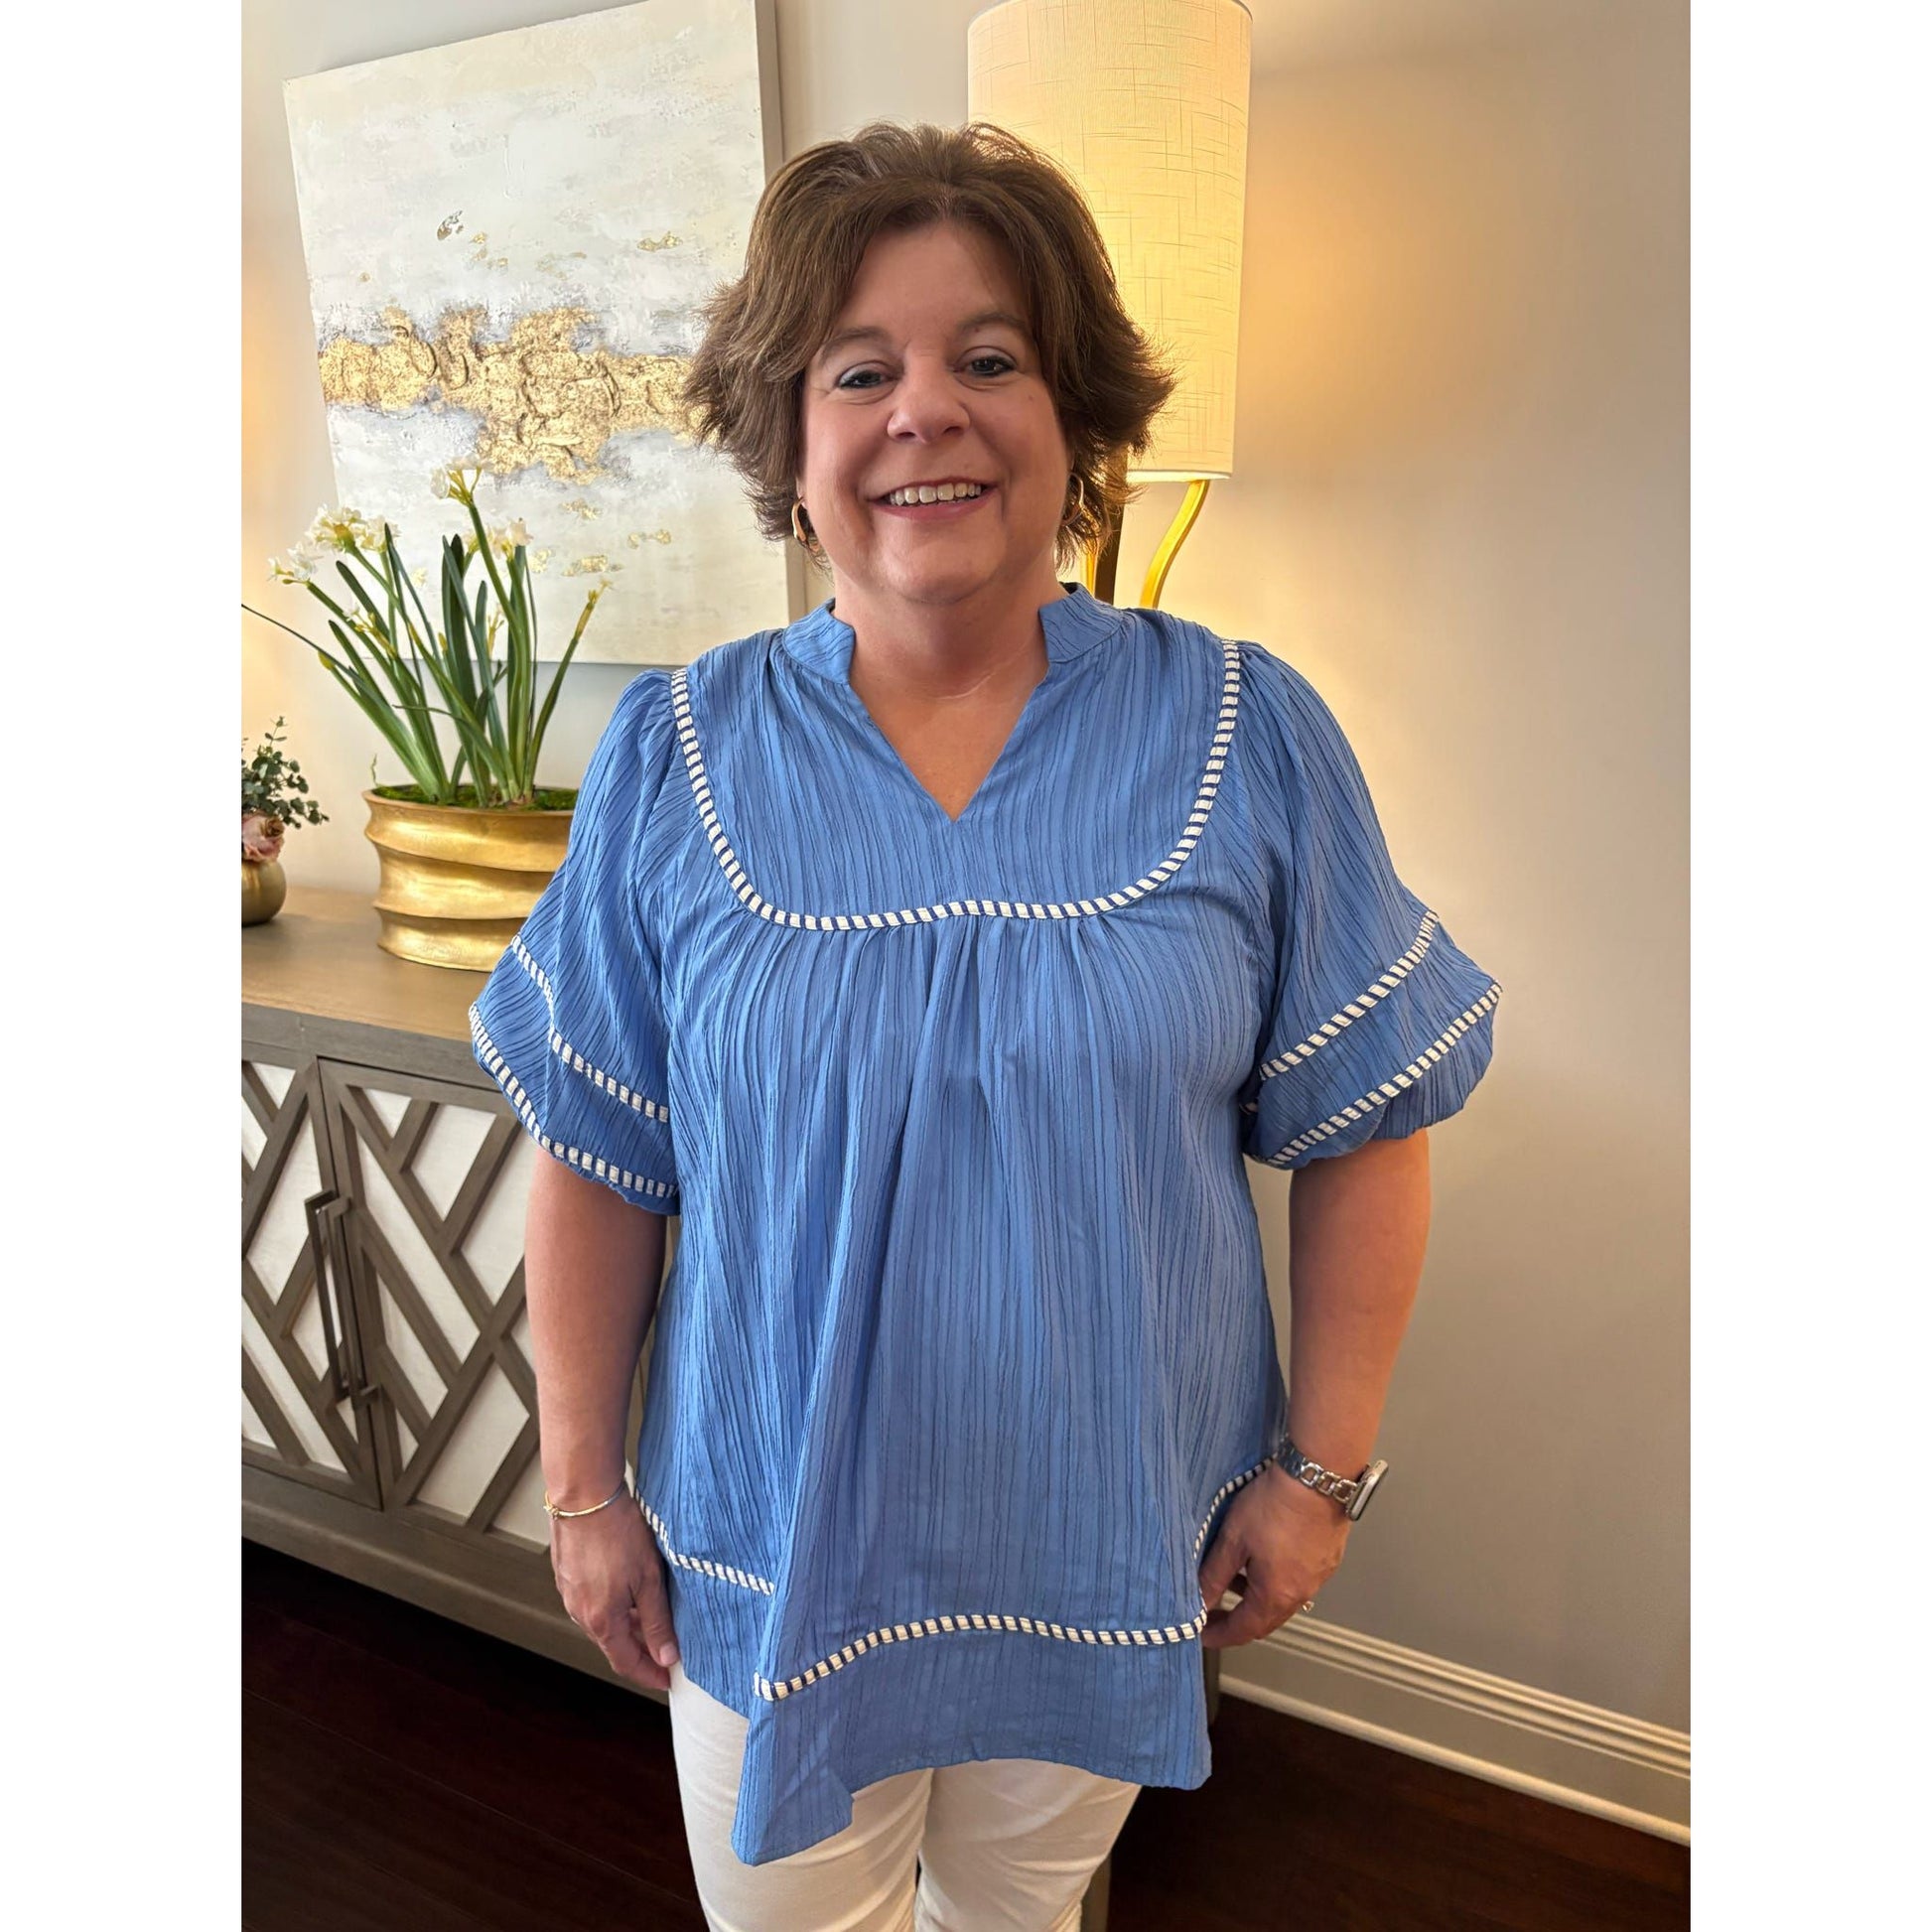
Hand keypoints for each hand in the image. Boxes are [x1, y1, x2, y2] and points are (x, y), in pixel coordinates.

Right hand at [551, 1496, 679, 1690]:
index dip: (649, 1674)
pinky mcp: (567, 1574)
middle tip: (667, 1646)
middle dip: (641, 1648)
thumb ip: (657, 1621)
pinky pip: (592, 1600)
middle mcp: (580, 1612)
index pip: (626, 1662)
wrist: (584, 1496)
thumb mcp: (648, 1579)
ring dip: (627, 1624)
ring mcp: (570, 1593)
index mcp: (601, 1621)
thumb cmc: (617, 1531)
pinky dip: (613, 1604)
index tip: (666, 1679)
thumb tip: (666, 1656)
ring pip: (603, 1620)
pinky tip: (629, 1587)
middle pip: (614, 1642)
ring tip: (653, 1614)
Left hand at [1197, 1463, 1349, 1648]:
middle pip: (1265, 1619)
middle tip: (1213, 1611)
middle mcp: (1301, 1593)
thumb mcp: (1233, 1539)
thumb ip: (1214, 1574)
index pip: (1244, 1630)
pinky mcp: (1327, 1557)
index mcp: (1276, 1595)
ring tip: (1232, 1579)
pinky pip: (1296, 1580)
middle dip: (1237, 1618)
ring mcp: (1318, 1576)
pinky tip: (1262, 1558)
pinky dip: (1274, 1579)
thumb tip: (1199, 1601)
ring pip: (1281, 1599)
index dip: (1220, 1634)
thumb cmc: (1275, 1506)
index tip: (1203, 1634)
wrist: (1317, 1476)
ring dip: (1255, 1597)